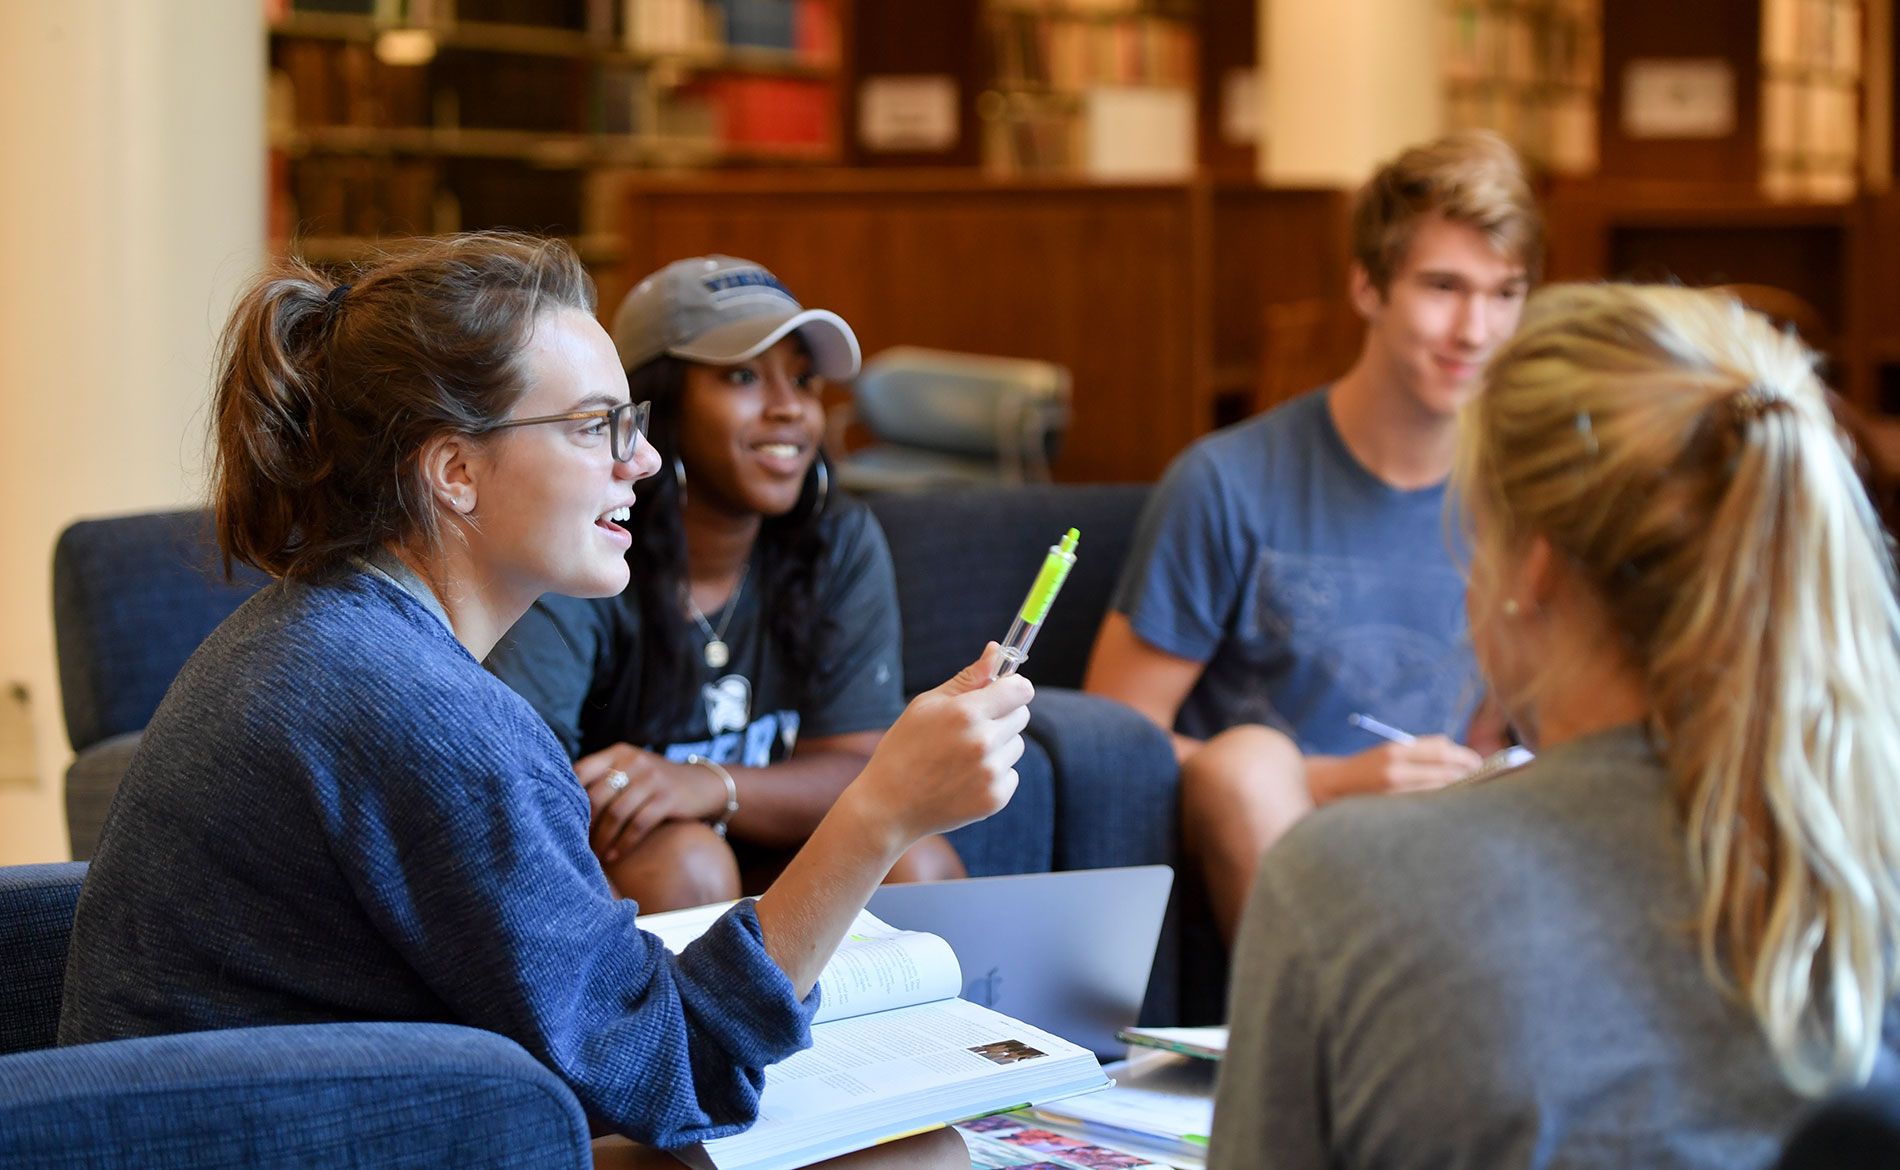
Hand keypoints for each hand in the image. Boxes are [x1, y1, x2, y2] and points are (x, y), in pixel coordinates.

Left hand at [574, 743, 726, 862]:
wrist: (703, 785)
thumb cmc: (657, 782)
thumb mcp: (632, 770)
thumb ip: (604, 778)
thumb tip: (563, 804)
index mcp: (619, 752)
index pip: (582, 770)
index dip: (569, 797)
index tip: (562, 820)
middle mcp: (634, 761)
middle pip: (597, 795)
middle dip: (584, 824)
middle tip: (576, 844)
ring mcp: (652, 779)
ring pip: (616, 813)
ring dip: (602, 838)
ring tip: (595, 855)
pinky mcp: (668, 798)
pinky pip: (638, 824)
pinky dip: (623, 843)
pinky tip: (615, 854)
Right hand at [842, 643, 1031, 849]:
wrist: (888, 806)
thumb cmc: (903, 748)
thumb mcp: (927, 705)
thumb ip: (968, 678)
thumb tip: (996, 650)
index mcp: (966, 713)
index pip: (1021, 690)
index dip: (1014, 688)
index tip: (1004, 691)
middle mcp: (984, 742)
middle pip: (1022, 715)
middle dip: (1002, 716)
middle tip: (971, 726)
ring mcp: (991, 774)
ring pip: (1016, 745)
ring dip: (999, 746)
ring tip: (962, 756)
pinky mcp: (995, 799)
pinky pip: (1011, 774)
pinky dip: (994, 774)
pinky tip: (964, 778)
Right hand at [1306, 736, 1483, 803]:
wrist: (1331, 788)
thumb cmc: (1367, 770)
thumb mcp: (1389, 753)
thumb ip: (1420, 754)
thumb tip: (1461, 760)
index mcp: (1395, 749)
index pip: (1441, 748)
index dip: (1463, 755)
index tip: (1476, 762)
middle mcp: (1395, 769)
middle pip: (1444, 770)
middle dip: (1466, 775)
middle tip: (1479, 778)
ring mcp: (1393, 792)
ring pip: (1439, 790)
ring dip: (1455, 791)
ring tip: (1465, 792)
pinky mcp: (1392, 810)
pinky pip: (1426, 806)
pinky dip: (1439, 803)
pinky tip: (1445, 805)